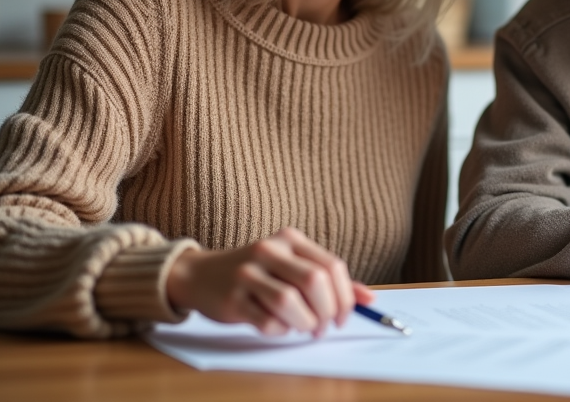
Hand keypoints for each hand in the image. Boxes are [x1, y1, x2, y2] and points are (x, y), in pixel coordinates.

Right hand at [166, 227, 374, 335]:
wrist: (200, 275)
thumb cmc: (257, 273)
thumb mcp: (292, 266)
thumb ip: (330, 280)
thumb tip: (369, 299)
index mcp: (290, 239)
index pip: (331, 266)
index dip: (345, 295)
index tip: (343, 316)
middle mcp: (269, 250)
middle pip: (315, 281)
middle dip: (327, 311)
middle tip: (324, 327)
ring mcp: (248, 274)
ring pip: (290, 302)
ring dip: (304, 323)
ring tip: (304, 328)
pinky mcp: (233, 299)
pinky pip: (267, 321)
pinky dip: (280, 330)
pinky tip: (278, 326)